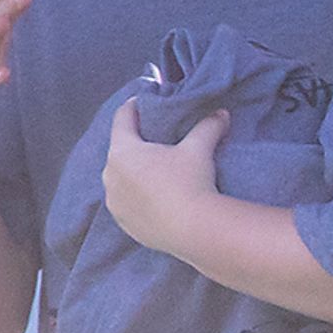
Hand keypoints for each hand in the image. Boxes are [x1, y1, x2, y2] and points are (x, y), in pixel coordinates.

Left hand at [102, 103, 229, 255]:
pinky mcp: (124, 223)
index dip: (133, 108)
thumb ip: (207, 126)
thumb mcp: (199, 149)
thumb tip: (221, 112)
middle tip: (154, 143)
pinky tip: (155, 200)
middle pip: (120, 151)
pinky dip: (137, 198)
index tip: (141, 102)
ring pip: (121, 180)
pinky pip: (127, 204)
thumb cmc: (190, 182)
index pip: (122, 120)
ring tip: (154, 175)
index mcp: (123, 151)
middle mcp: (110, 175)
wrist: (193, 229)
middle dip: (135, 145)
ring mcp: (114, 202)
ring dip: (133, 174)